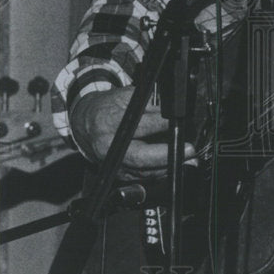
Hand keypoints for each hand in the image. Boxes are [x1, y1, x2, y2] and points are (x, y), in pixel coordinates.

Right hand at [69, 87, 195, 180]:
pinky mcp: (119, 174)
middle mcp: (109, 148)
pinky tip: (174, 164)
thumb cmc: (107, 108)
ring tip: (188, 157)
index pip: (138, 126)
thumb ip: (146, 103)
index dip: (159, 124)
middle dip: (166, 155)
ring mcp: (113, 164)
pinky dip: (160, 172)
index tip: (177, 122)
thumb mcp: (124, 97)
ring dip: (168, 165)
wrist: (86, 124)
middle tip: (188, 150)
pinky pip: (143, 177)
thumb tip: (170, 110)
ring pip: (144, 171)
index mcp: (108, 124)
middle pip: (139, 157)